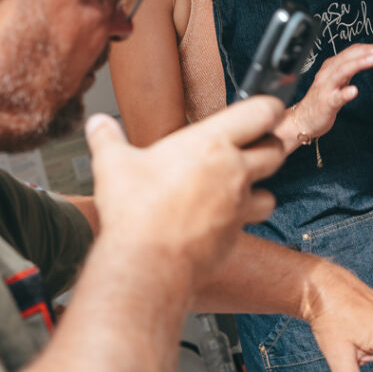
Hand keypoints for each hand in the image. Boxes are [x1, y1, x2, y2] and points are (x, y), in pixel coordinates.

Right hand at [85, 97, 284, 295]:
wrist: (146, 263)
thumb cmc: (135, 211)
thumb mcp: (113, 165)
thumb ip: (107, 139)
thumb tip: (97, 124)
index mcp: (210, 142)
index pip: (262, 112)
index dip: (270, 108)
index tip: (265, 109)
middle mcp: (233, 169)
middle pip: (275, 149)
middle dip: (267, 146)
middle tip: (250, 146)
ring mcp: (238, 202)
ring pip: (271, 187)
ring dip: (260, 185)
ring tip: (238, 184)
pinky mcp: (237, 232)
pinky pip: (252, 218)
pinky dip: (244, 215)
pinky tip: (224, 215)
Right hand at [291, 43, 372, 140]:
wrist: (303, 119)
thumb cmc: (322, 99)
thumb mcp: (337, 79)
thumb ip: (351, 68)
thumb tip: (370, 57)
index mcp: (332, 67)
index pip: (351, 52)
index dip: (368, 48)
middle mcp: (328, 74)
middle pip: (347, 57)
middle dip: (366, 51)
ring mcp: (326, 88)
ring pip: (342, 71)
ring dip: (359, 63)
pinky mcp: (326, 103)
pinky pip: (335, 97)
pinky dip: (345, 93)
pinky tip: (354, 91)